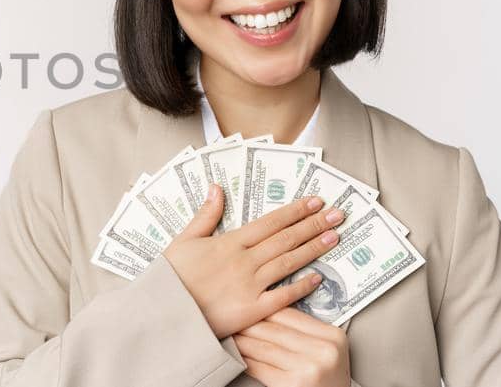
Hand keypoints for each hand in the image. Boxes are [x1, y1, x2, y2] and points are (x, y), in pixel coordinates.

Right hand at [162, 184, 345, 337]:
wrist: (163, 312)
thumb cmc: (170, 277)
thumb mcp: (183, 240)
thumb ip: (205, 215)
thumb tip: (216, 187)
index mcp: (229, 242)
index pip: (270, 222)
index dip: (295, 211)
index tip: (315, 202)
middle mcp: (244, 261)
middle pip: (286, 239)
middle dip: (314, 225)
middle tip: (337, 214)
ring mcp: (249, 285)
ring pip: (288, 262)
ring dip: (313, 249)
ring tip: (334, 237)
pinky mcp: (251, 309)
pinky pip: (283, 296)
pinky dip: (301, 287)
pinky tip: (318, 278)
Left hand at [236, 307, 350, 386]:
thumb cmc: (326, 381)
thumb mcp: (325, 352)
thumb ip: (304, 333)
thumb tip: (267, 314)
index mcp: (332, 336)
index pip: (290, 315)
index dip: (264, 310)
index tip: (247, 308)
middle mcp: (324, 350)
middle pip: (275, 330)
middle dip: (249, 325)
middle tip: (231, 320)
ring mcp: (309, 367)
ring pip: (264, 347)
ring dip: (242, 341)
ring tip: (230, 336)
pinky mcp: (293, 383)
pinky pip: (261, 367)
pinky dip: (245, 360)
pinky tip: (237, 357)